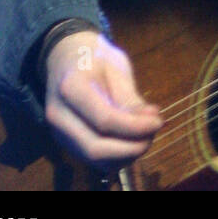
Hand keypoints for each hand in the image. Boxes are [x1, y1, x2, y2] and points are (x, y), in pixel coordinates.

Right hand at [43, 29, 162, 170]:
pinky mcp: (67, 143)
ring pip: (94, 161)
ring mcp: (59, 133)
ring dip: (126, 155)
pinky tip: (133, 140)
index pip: (104, 119)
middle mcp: (59, 116)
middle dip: (131, 148)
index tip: (158, 121)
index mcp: (71, 88)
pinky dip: (117, 157)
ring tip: (146, 135)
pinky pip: (93, 161)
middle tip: (154, 132)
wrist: (66, 58)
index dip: (135, 127)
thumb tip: (150, 122)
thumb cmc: (95, 58)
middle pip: (95, 148)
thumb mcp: (116, 67)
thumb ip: (129, 97)